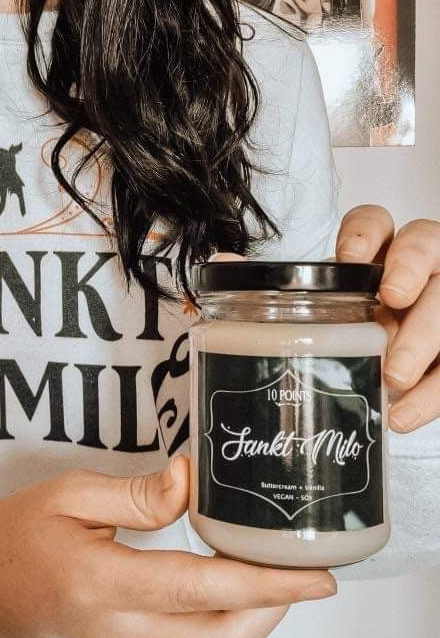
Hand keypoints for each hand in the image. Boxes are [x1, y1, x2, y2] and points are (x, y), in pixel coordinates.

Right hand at [0, 455, 336, 637]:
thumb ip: (136, 492)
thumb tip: (192, 480)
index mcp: (104, 583)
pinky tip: (231, 589)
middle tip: (302, 569)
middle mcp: (120, 630)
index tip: (315, 575)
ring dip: (252, 618)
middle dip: (274, 609)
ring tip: (272, 573)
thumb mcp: (70, 492)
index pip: (201, 589)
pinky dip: (223, 624)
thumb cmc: (21, 531)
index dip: (266, 584)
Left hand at [210, 204, 439, 433]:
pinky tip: (402, 416)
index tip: (349, 258)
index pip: (378, 221)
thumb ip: (270, 283)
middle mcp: (415, 270)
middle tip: (392, 302)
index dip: (367, 232)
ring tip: (392, 377)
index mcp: (375, 253)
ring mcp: (439, 305)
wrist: (387, 373)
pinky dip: (432, 395)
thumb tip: (220, 260)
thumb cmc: (345, 327)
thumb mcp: (313, 306)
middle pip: (427, 248)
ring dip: (425, 339)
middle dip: (412, 272)